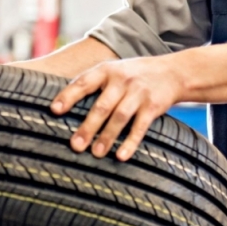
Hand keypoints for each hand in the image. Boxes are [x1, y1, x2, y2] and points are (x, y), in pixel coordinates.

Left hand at [50, 56, 184, 161]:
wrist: (172, 71)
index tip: (54, 110)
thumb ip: (93, 83)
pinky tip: (121, 155)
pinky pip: (140, 126)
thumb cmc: (133, 74)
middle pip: (102, 106)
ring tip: (95, 154)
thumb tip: (62, 103)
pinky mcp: (153, 106)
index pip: (84, 82)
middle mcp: (121, 80)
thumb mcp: (113, 70)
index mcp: (106, 70)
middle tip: (75, 145)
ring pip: (119, 117)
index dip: (68, 96)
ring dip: (107, 137)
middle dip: (88, 127)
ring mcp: (138, 93)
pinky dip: (130, 142)